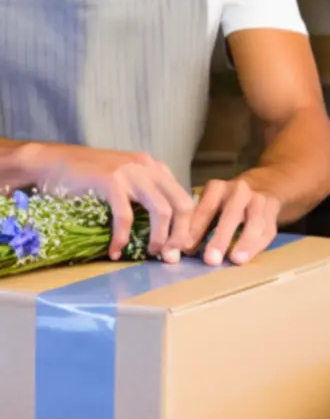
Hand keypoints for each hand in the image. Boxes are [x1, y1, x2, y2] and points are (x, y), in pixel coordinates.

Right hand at [26, 143, 195, 261]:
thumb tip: (164, 231)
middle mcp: (149, 168)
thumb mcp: (127, 181)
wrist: (54, 162)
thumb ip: (145, 197)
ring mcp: (131, 173)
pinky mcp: (111, 181)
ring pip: (161, 210)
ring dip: (159, 237)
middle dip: (181, 234)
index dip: (187, 226)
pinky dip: (123, 237)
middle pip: (182, 204)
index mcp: (157, 169)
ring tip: (151, 253)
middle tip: (170, 255)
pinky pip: (126, 216)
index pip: (185, 198)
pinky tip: (116, 251)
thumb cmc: (89, 178)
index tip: (179, 248)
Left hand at [187, 172, 280, 265]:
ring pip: (255, 222)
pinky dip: (258, 245)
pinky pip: (267, 230)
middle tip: (211, 260)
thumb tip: (182, 249)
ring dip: (245, 242)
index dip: (196, 229)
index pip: (206, 208)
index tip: (186, 249)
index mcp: (218, 188)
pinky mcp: (273, 211)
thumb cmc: (227, 202)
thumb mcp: (211, 204)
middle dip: (221, 237)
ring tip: (236, 260)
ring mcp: (259, 199)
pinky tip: (248, 258)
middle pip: (231, 214)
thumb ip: (198, 224)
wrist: (262, 185)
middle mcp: (240, 190)